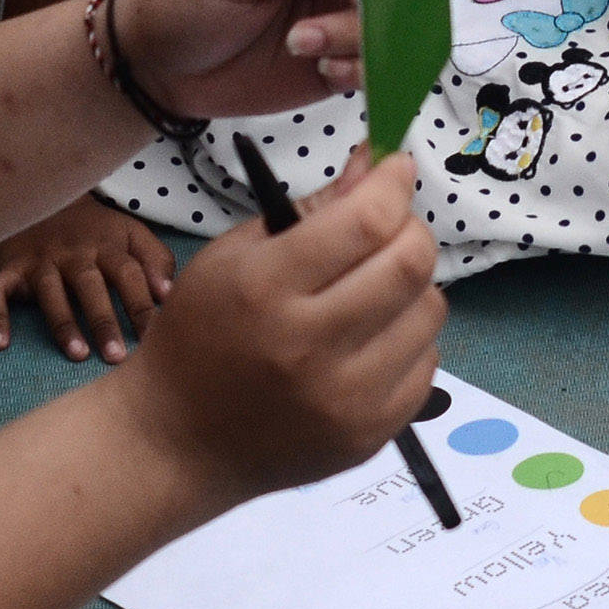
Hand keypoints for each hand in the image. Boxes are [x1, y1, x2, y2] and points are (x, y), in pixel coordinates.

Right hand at [0, 192, 177, 362]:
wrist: (43, 192)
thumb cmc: (95, 228)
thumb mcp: (130, 233)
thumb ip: (155, 259)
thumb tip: (170, 294)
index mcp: (106, 246)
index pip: (129, 275)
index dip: (142, 306)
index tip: (155, 338)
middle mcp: (73, 254)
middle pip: (90, 286)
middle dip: (103, 320)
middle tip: (116, 357)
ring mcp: (39, 261)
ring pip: (49, 292)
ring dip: (62, 322)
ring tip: (76, 354)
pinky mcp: (8, 268)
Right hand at [122, 149, 444, 501]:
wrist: (179, 442)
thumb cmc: (199, 337)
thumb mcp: (231, 258)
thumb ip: (308, 210)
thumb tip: (376, 165)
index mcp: (265, 289)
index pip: (366, 222)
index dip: (393, 184)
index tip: (396, 169)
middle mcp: (310, 347)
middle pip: (411, 263)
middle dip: (411, 229)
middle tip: (390, 229)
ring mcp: (345, 400)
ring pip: (429, 312)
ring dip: (413, 287)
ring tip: (371, 292)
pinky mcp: (369, 436)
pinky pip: (426, 364)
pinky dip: (408, 340)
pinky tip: (369, 342)